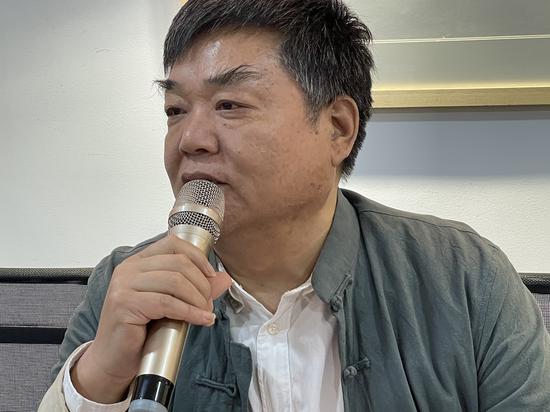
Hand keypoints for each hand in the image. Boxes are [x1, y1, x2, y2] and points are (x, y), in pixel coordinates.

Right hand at [71, 234, 232, 402]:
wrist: (113, 359)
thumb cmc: (139, 331)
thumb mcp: (171, 303)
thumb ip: (196, 288)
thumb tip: (224, 278)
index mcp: (138, 262)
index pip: (173, 244)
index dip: (198, 257)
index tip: (211, 276)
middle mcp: (128, 269)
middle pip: (178, 263)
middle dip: (202, 284)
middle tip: (209, 303)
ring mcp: (124, 285)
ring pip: (175, 282)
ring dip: (198, 299)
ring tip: (205, 313)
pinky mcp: (125, 304)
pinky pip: (167, 303)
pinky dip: (190, 312)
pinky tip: (201, 320)